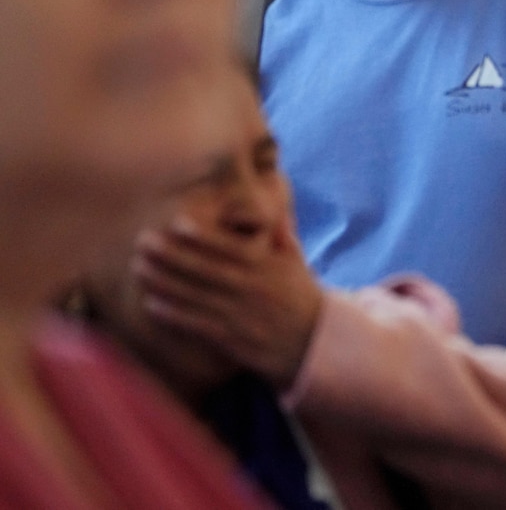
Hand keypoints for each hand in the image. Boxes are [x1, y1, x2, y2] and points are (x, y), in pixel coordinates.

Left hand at [133, 213, 323, 389]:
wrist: (315, 345)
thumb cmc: (301, 299)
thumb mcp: (297, 264)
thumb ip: (281, 236)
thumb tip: (270, 210)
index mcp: (268, 267)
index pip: (231, 247)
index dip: (203, 236)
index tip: (177, 223)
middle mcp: (253, 289)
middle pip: (206, 269)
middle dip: (172, 254)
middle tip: (143, 241)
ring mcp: (242, 316)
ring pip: (197, 296)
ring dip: (164, 282)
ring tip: (139, 268)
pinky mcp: (233, 341)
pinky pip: (198, 326)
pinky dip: (175, 315)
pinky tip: (152, 304)